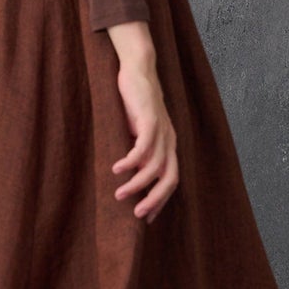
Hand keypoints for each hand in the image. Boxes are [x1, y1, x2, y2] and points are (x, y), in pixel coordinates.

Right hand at [106, 23, 178, 222]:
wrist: (138, 71)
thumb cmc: (134, 103)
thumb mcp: (137, 132)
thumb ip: (137, 151)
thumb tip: (128, 175)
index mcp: (169, 145)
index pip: (171, 180)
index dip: (161, 200)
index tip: (146, 218)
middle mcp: (170, 140)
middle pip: (169, 178)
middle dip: (155, 199)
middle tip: (137, 214)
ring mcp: (162, 130)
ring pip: (154, 166)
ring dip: (137, 183)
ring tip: (119, 193)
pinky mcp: (150, 119)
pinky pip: (143, 147)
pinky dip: (131, 161)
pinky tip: (116, 169)